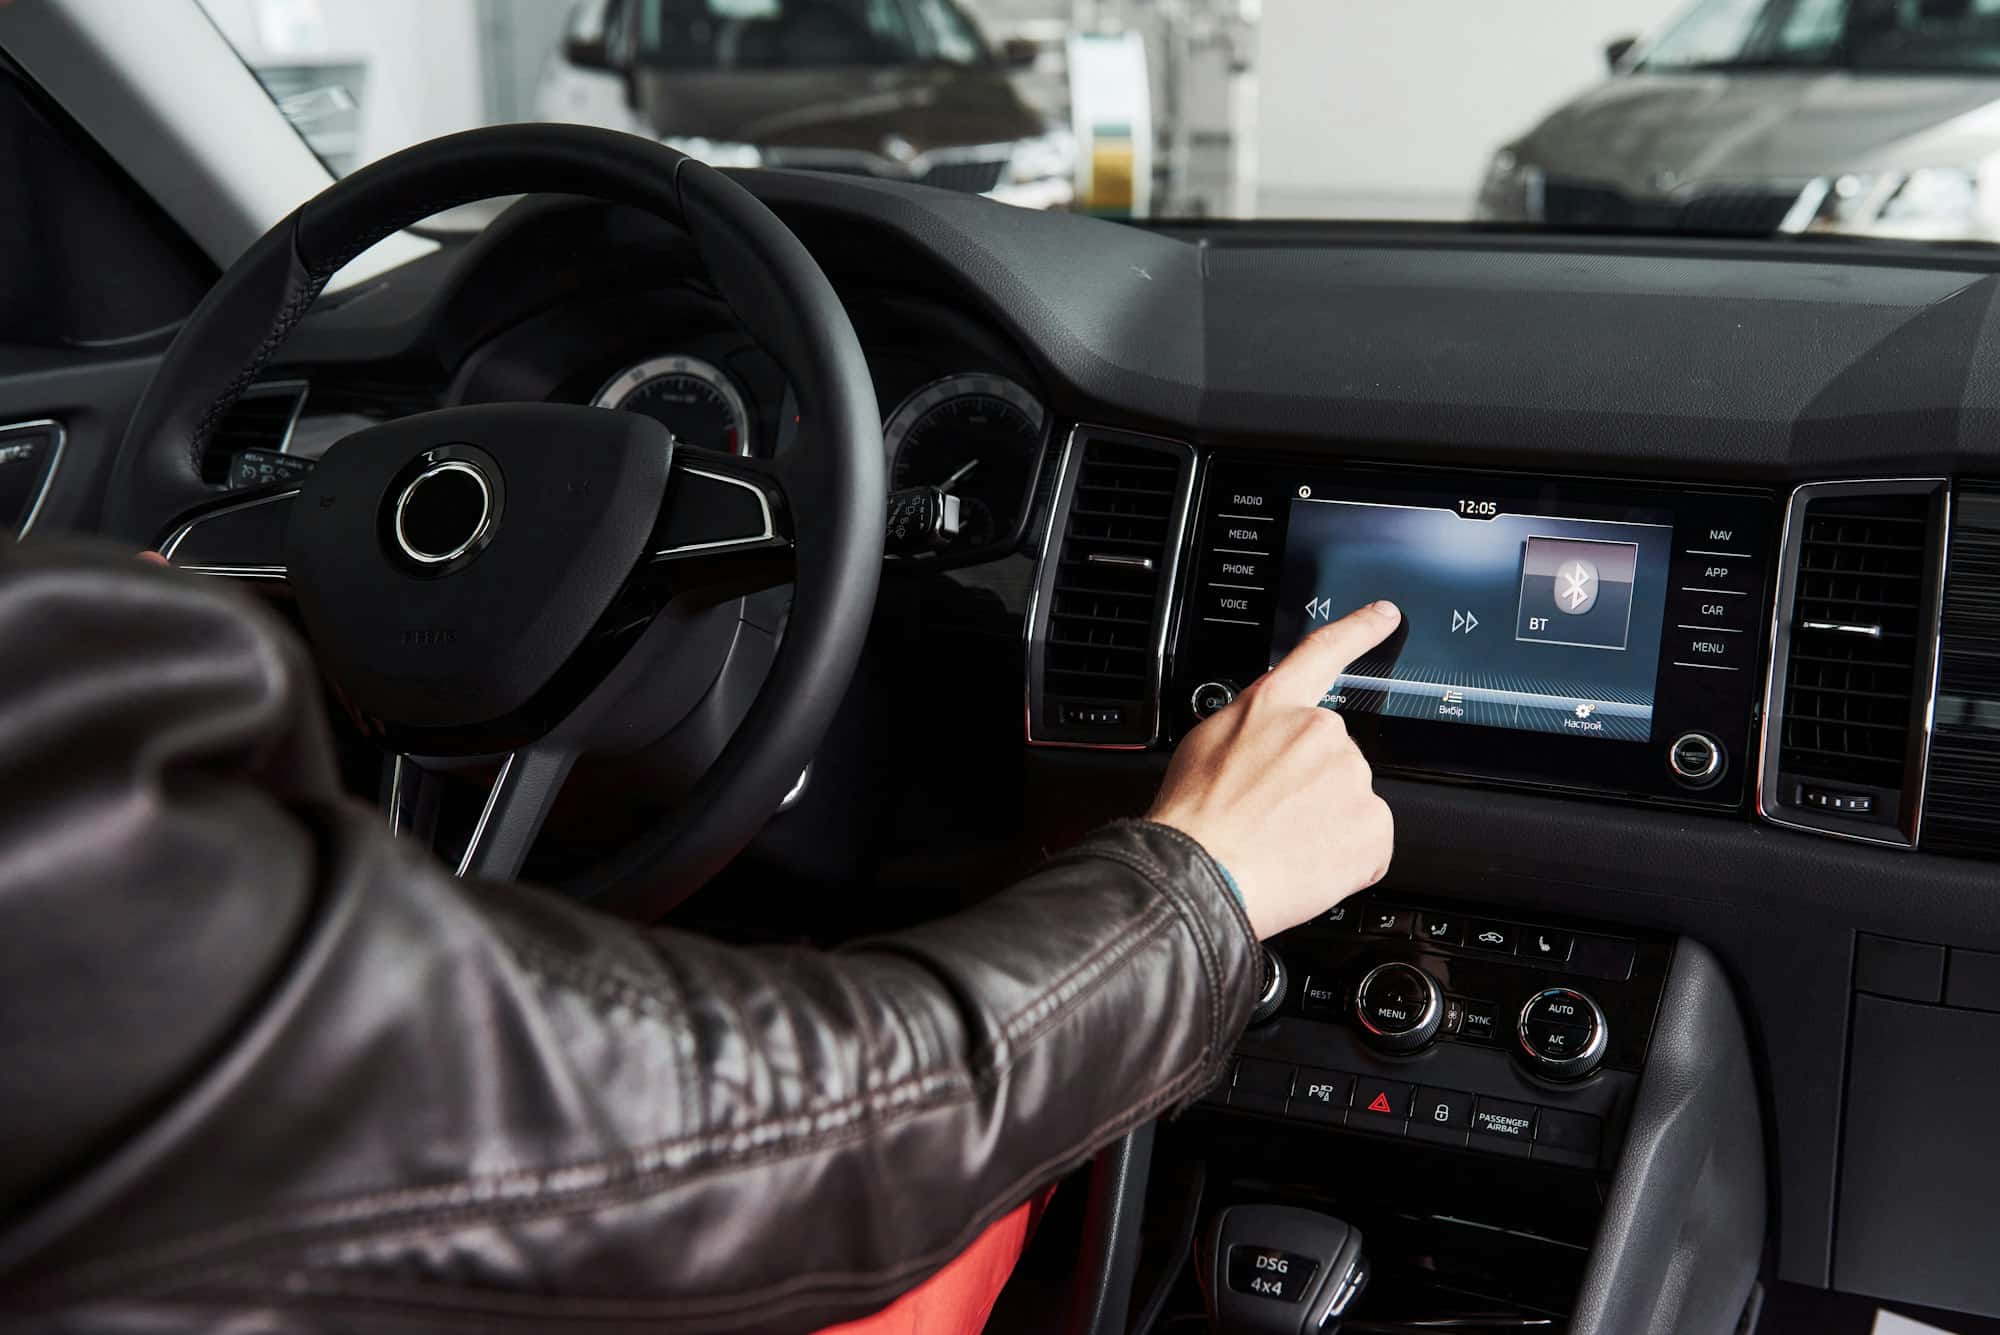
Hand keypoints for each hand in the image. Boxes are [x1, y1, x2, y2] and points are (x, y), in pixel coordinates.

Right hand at [1148, 601, 1399, 938]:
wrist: (1199, 873)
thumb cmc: (1192, 816)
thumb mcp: (1205, 743)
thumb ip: (1251, 727)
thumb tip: (1267, 742)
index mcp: (1275, 705)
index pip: (1324, 652)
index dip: (1358, 630)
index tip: (1385, 615)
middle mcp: (1320, 731)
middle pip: (1333, 757)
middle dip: (1311, 788)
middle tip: (1270, 819)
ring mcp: (1351, 776)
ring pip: (1349, 803)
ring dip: (1325, 826)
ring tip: (1280, 846)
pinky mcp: (1374, 824)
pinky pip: (1367, 845)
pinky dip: (1344, 861)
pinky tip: (1306, 865)